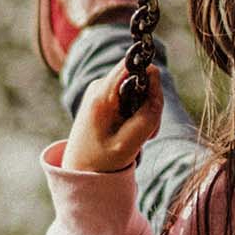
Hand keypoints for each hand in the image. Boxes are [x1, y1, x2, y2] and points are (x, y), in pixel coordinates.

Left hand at [64, 58, 162, 173]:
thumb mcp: (129, 142)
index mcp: (101, 95)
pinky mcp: (105, 97)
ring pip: (138, 90)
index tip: (152, 107)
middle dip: (149, 104)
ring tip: (137, 137)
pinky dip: (137, 115)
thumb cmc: (101, 160)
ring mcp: (101, 90)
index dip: (150, 80)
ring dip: (144, 113)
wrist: (79, 170)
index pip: (132, 65)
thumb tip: (155, 75)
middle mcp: (99, 86)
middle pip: (139, 79)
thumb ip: (149, 112)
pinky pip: (131, 97)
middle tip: (146, 133)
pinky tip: (131, 133)